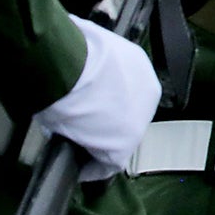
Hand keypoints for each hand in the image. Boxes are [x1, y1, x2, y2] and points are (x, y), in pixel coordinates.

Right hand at [36, 18, 161, 180]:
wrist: (67, 65)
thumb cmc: (70, 50)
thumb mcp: (86, 44)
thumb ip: (90, 60)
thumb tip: (72, 64)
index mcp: (139, 65)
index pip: (124, 90)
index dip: (105, 101)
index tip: (87, 107)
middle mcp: (147, 92)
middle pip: (125, 114)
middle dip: (103, 123)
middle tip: (79, 129)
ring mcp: (138, 120)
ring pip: (118, 138)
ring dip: (98, 144)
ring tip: (76, 149)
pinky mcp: (123, 146)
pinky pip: (108, 164)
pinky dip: (92, 169)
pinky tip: (78, 170)